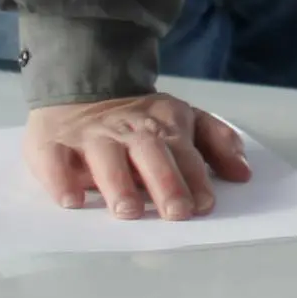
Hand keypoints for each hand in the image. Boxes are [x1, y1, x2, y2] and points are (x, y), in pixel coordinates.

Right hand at [25, 94, 250, 222]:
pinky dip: (61, 180)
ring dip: (118, 185)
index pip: (184, 151)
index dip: (195, 178)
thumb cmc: (138, 117)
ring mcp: (91, 134)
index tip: (205, 205)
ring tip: (128, 211)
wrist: (82, 84)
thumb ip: (215, 142)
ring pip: (106, 159)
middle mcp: (129, 128)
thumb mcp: (183, 118)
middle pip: (151, 155)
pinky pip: (55, 161)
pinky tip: (71, 200)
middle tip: (176, 213)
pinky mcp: (52, 142)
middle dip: (166, 183)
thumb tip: (244, 173)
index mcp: (165, 122)